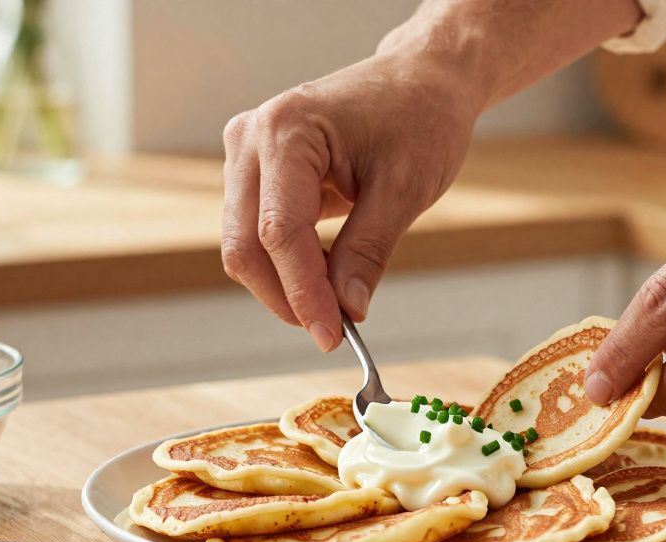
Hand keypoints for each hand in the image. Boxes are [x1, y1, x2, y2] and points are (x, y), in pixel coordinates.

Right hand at [221, 50, 481, 350]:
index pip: (279, 233)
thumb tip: (346, 310)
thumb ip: (368, 252)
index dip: (302, 293)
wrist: (420, 81)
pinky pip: (256, 234)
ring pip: (245, 246)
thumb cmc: (419, 118)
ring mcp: (245, 153)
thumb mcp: (404, 189)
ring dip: (286, 283)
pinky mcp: (254, 172)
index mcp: (285, 130)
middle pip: (246, 245)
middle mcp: (251, 137)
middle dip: (288, 296)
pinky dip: (287, 264)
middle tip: (335, 329)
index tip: (332, 336)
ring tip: (338, 295)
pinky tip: (326, 271)